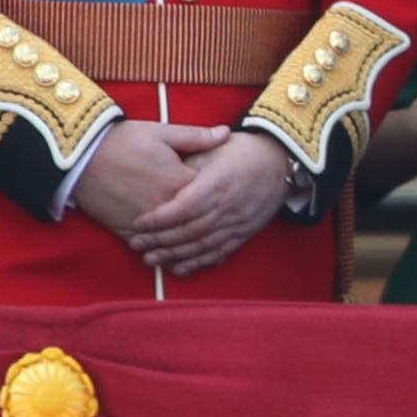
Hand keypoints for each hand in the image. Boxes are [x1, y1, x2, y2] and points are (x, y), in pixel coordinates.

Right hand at [73, 120, 228, 240]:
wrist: (81, 157)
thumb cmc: (123, 140)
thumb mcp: (163, 132)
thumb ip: (197, 137)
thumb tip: (226, 133)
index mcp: (178, 181)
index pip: (211, 194)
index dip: (221, 192)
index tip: (231, 190)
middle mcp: (165, 207)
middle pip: (196, 221)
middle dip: (210, 222)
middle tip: (226, 222)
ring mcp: (145, 222)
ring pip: (175, 240)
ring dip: (190, 245)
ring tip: (207, 247)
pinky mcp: (126, 230)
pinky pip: (150, 247)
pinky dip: (163, 253)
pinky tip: (176, 259)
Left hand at [128, 131, 291, 276]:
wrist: (280, 160)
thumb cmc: (242, 151)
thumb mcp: (214, 149)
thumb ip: (187, 164)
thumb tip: (159, 181)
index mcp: (218, 184)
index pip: (182, 208)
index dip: (158, 219)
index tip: (137, 223)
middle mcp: (228, 206)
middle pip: (188, 230)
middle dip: (159, 240)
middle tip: (136, 244)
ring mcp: (238, 222)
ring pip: (201, 245)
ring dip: (173, 255)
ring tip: (150, 259)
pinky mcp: (245, 232)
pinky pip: (219, 252)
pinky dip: (198, 262)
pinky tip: (180, 267)